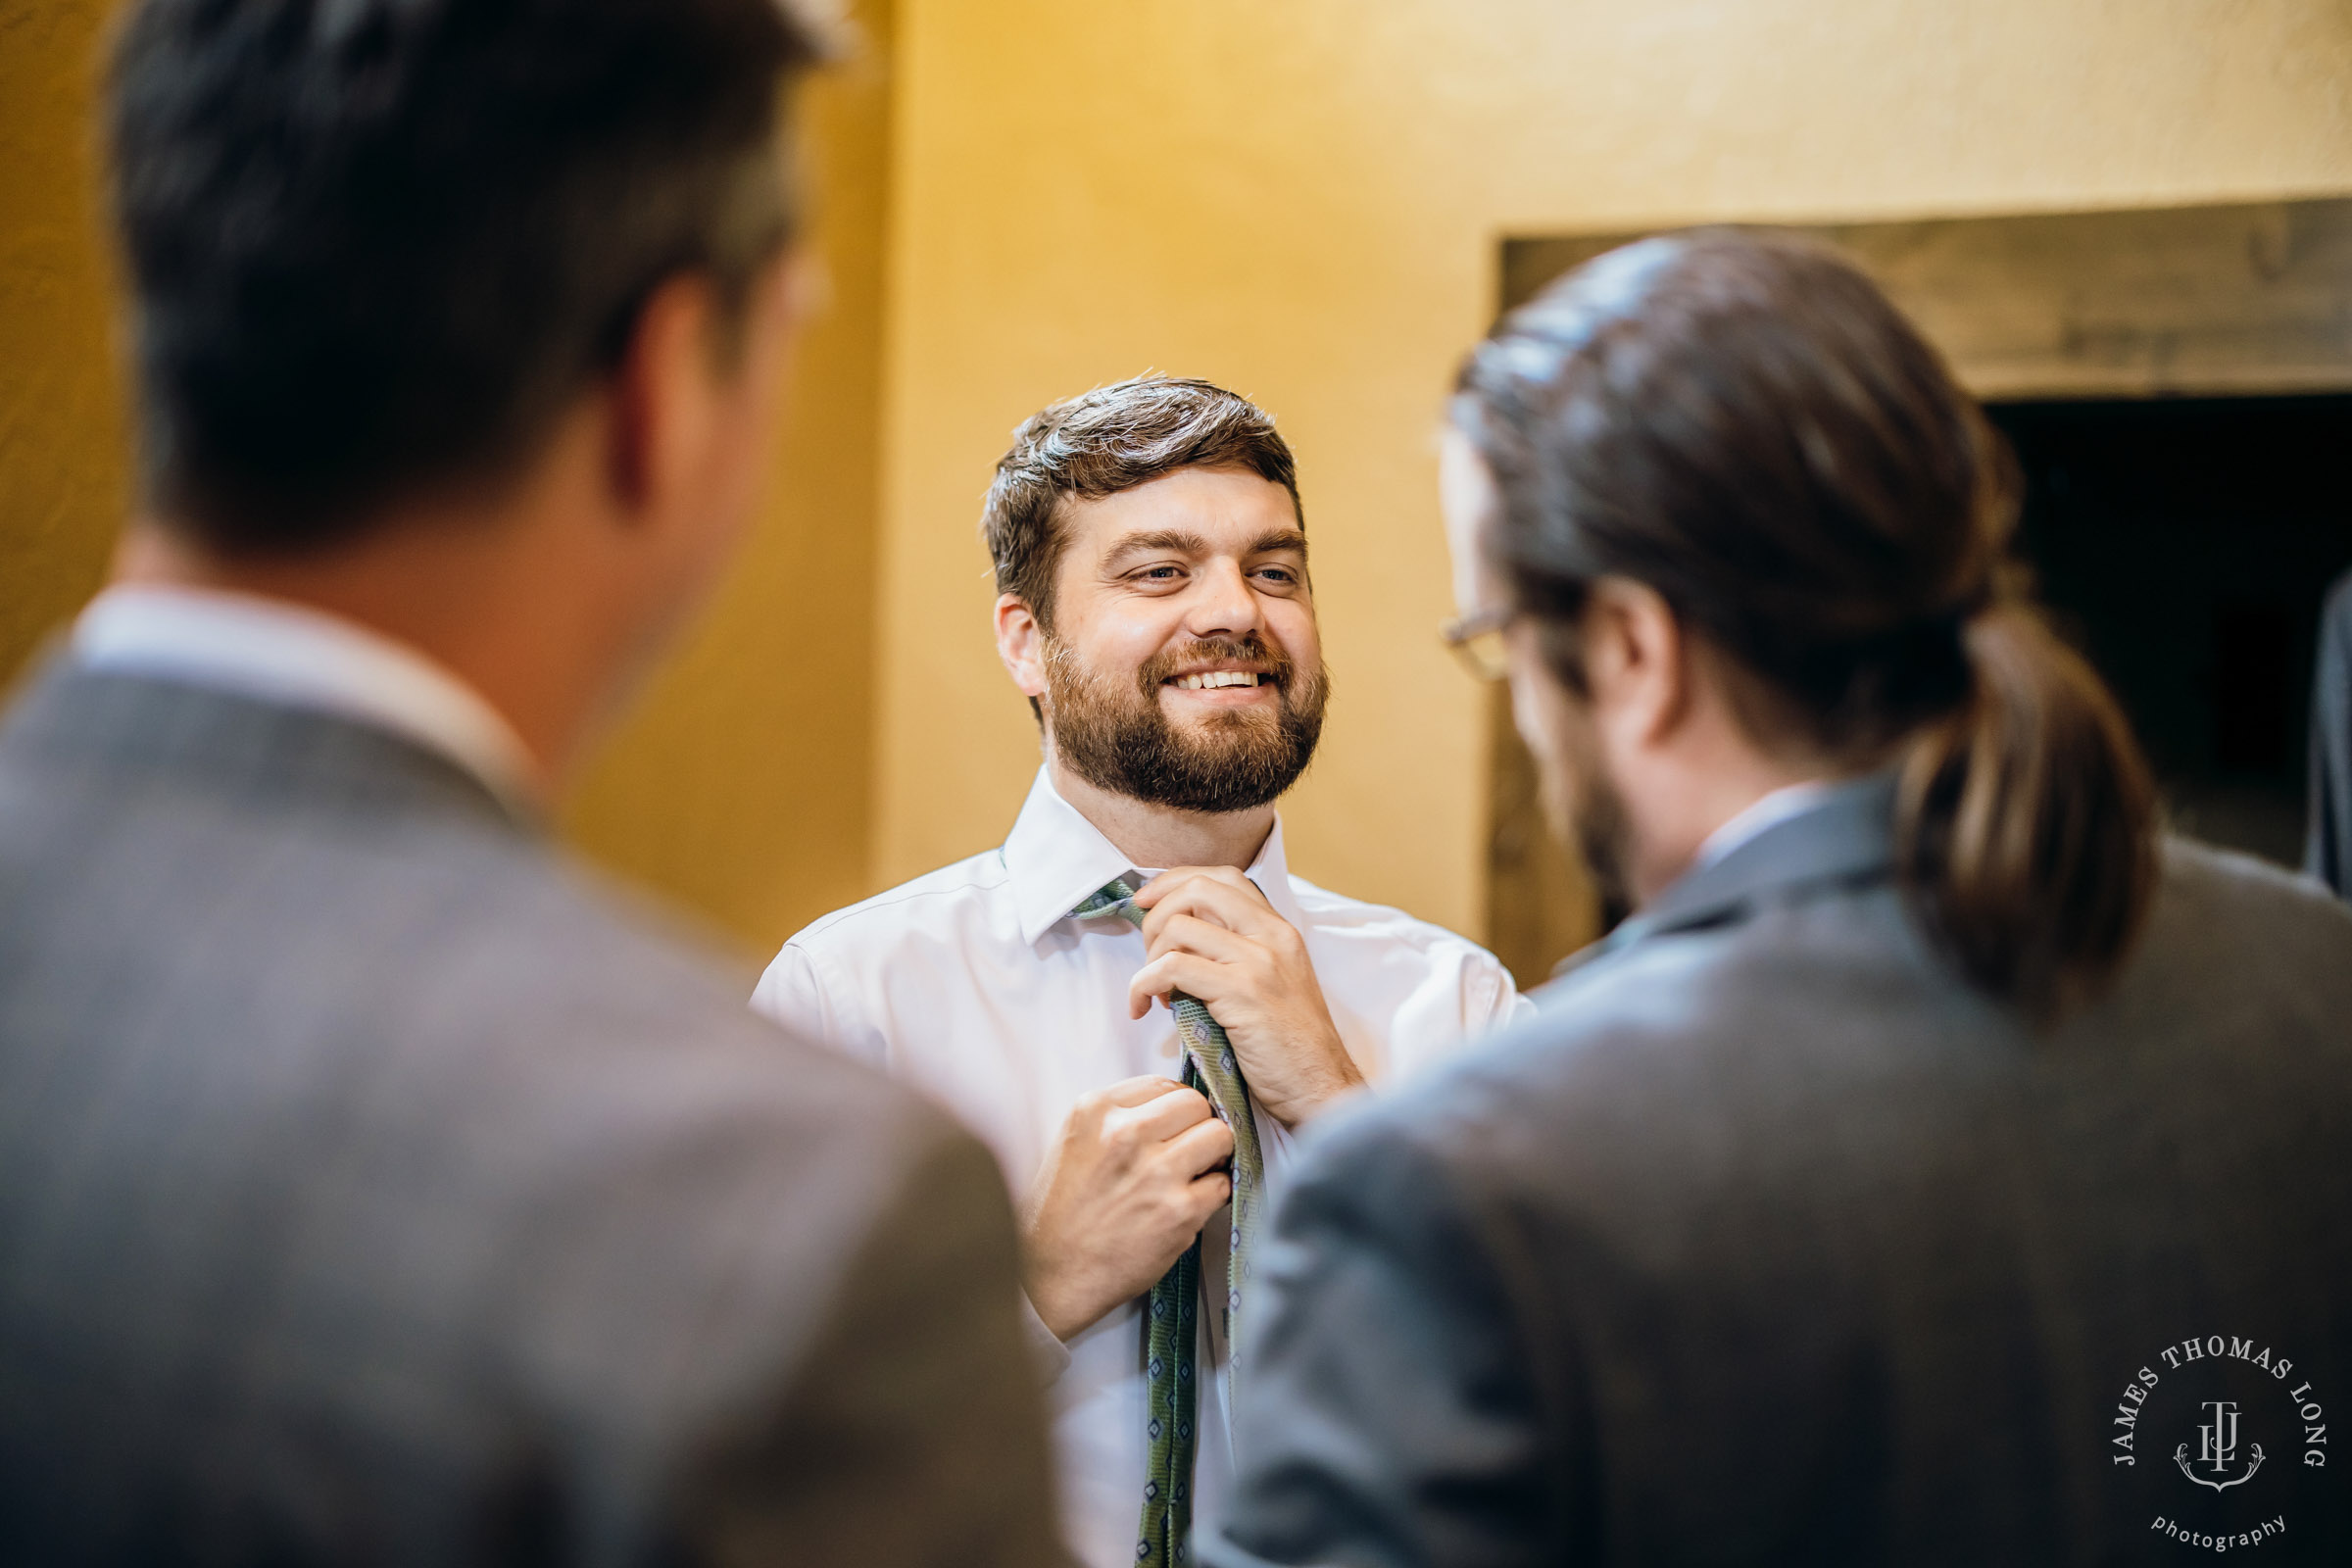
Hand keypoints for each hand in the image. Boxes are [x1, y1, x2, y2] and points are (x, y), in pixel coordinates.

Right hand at [1020, 1075, 1234, 1340]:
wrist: (1050, 1277)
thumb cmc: (1058, 1215)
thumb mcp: (1072, 1143)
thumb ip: (1116, 1118)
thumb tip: (1167, 1108)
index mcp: (1095, 1110)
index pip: (1163, 1084)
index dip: (1175, 1107)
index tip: (1175, 1125)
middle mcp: (1126, 1134)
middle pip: (1196, 1104)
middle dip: (1198, 1125)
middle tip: (1190, 1149)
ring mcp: (1156, 1172)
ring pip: (1220, 1136)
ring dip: (1213, 1155)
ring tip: (1195, 1173)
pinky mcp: (1179, 1211)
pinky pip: (1222, 1184)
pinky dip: (1212, 1194)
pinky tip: (1189, 1205)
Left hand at [1127, 866, 1366, 1128]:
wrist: (1322, 1088)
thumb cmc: (1290, 1048)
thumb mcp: (1270, 985)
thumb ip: (1235, 955)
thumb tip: (1176, 942)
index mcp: (1280, 930)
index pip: (1223, 877)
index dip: (1175, 881)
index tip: (1146, 902)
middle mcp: (1272, 935)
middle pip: (1197, 889)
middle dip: (1156, 915)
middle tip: (1147, 953)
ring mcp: (1258, 961)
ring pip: (1178, 927)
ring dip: (1149, 958)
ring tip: (1155, 992)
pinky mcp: (1242, 993)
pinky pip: (1173, 968)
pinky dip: (1144, 985)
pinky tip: (1146, 1008)